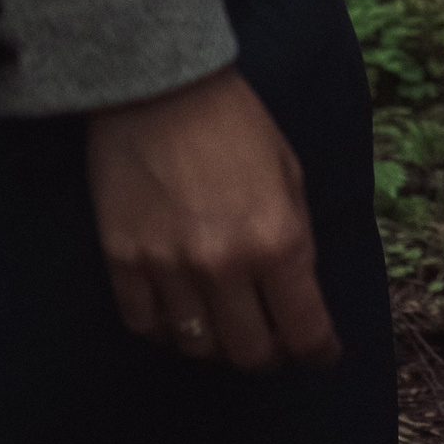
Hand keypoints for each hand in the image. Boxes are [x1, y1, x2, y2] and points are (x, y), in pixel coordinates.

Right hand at [87, 67, 341, 372]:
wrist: (157, 87)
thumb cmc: (235, 123)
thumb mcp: (289, 174)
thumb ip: (295, 237)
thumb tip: (298, 290)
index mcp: (278, 240)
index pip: (304, 330)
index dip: (318, 352)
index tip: (321, 354)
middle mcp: (224, 265)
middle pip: (249, 353)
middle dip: (269, 355)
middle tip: (273, 343)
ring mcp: (168, 267)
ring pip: (196, 346)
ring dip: (217, 345)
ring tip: (226, 327)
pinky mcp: (122, 261)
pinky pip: (145, 324)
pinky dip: (167, 330)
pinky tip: (180, 316)